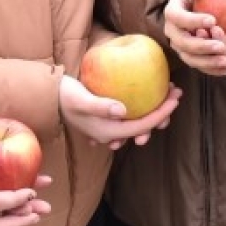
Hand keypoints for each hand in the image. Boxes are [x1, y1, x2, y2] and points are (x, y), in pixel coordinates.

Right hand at [59, 76, 181, 149]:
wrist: (49, 97)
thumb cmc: (64, 96)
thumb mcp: (80, 99)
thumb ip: (100, 106)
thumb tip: (122, 110)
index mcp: (109, 131)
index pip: (143, 126)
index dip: (162, 113)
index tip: (175, 98)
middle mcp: (112, 133)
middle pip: (145, 126)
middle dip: (163, 112)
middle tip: (175, 92)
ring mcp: (111, 126)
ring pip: (139, 122)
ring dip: (155, 111)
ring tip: (166, 93)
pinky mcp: (108, 117)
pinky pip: (131, 116)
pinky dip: (143, 107)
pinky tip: (150, 95)